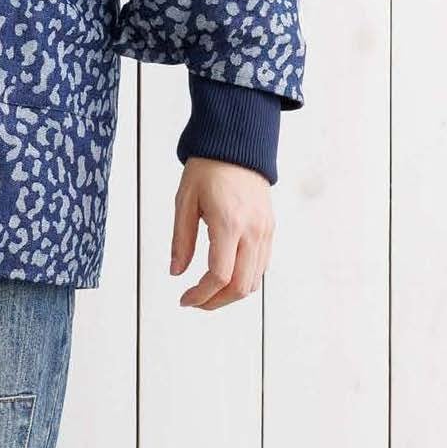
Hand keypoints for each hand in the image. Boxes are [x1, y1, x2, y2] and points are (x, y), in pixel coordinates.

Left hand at [169, 157, 273, 309]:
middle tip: (194, 302)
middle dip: (216, 302)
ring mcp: (265, 232)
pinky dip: (244, 280)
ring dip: (231, 295)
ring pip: (254, 281)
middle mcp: (252, 231)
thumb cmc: (208, 169)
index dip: (201, 294)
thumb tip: (176, 272)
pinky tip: (224, 277)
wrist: (237, 146)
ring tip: (207, 293)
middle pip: (241, 287)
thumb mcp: (185, 201)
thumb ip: (181, 239)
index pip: (220, 275)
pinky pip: (261, 266)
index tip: (185, 299)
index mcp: (228, 223)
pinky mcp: (269, 230)